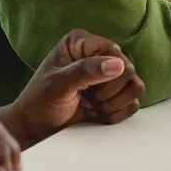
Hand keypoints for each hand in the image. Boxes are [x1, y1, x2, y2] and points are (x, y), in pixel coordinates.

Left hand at [4, 30, 145, 147]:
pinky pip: (133, 103)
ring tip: (93, 106)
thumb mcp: (58, 85)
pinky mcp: (114, 95)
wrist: (35, 127)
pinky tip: (97, 113)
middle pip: (129, 70)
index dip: (107, 74)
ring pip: (135, 86)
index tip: (88, 88)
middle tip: (89, 98)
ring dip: (115, 103)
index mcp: (81, 43)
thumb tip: (119, 64)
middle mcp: (97, 55)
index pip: (114, 51)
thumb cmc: (39, 102)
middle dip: (109, 92)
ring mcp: (108, 75)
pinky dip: (117, 113)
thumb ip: (85, 72)